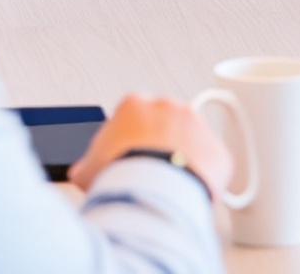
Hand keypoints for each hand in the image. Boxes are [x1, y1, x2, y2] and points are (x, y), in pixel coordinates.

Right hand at [67, 93, 233, 198]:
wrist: (152, 192)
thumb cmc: (119, 176)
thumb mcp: (87, 169)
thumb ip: (88, 164)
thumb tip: (82, 172)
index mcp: (134, 105)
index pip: (130, 119)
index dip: (126, 143)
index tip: (124, 161)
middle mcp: (168, 107)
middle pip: (162, 125)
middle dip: (156, 146)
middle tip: (146, 175)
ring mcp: (196, 126)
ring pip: (189, 141)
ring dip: (181, 158)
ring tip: (166, 187)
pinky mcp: (217, 151)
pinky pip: (211, 164)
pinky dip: (203, 177)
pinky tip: (187, 194)